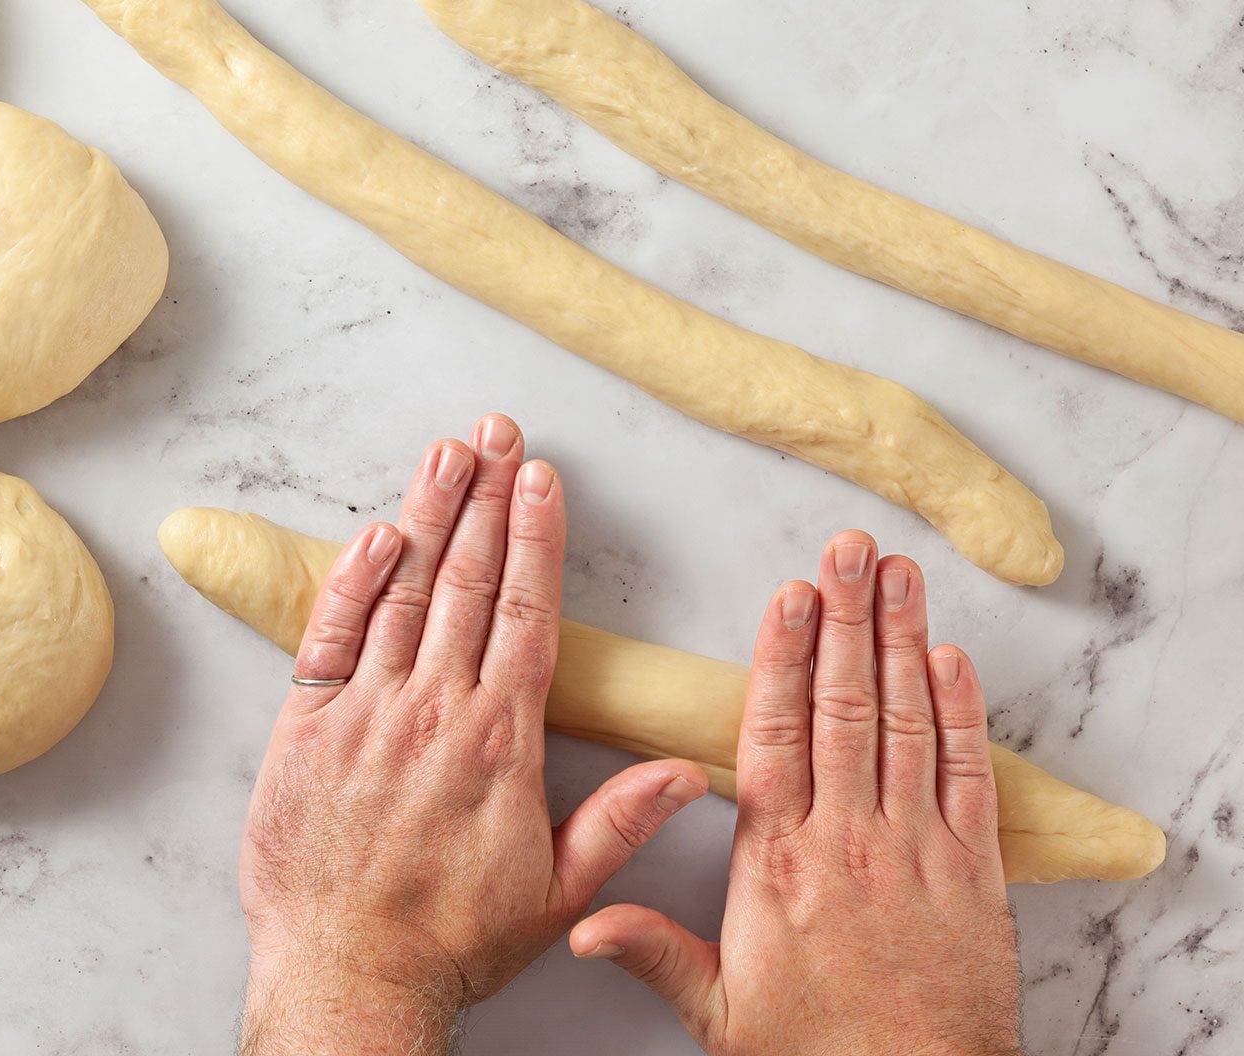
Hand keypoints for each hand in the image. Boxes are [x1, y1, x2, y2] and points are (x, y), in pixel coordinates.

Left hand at [238, 415, 707, 1055]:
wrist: (348, 974)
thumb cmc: (453, 941)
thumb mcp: (557, 893)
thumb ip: (619, 821)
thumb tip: (685, 770)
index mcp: (500, 743)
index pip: (526, 614)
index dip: (535, 538)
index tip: (541, 479)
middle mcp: (434, 712)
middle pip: (466, 582)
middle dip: (485, 499)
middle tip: (497, 433)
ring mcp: (365, 712)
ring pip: (403, 593)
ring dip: (427, 515)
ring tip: (447, 452)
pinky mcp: (303, 726)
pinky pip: (329, 636)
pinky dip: (352, 581)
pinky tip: (376, 533)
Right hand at [570, 531, 1021, 1055]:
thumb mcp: (718, 1010)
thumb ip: (653, 951)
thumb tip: (584, 924)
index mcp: (779, 863)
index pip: (776, 735)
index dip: (782, 658)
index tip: (786, 596)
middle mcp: (848, 841)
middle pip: (845, 708)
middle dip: (845, 619)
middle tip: (848, 550)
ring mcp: (917, 850)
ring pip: (907, 724)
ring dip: (901, 642)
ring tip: (897, 575)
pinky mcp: (975, 872)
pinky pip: (969, 776)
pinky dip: (962, 713)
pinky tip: (950, 658)